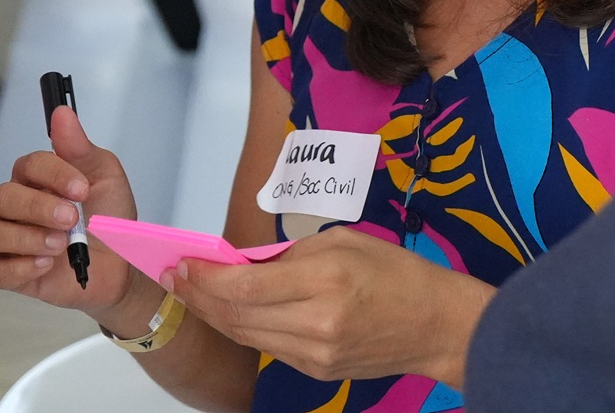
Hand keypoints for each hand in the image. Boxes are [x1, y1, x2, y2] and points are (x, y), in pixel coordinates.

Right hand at [0, 107, 153, 326]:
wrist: (121, 266)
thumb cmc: (109, 218)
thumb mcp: (105, 176)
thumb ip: (80, 147)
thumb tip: (62, 113)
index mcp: (36, 179)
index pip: (28, 165)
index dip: (53, 175)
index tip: (82, 188)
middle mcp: (17, 207)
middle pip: (3, 198)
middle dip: (38, 208)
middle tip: (71, 218)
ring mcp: (11, 240)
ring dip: (27, 238)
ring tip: (61, 244)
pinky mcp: (12, 273)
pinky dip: (20, 267)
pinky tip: (47, 264)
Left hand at [167, 225, 494, 385]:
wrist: (437, 326)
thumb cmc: (396, 272)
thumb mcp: (343, 242)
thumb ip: (289, 253)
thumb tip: (242, 262)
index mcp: (326, 280)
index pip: (246, 287)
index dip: (207, 278)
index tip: (183, 263)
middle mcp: (317, 323)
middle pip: (238, 316)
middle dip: (200, 296)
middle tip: (177, 275)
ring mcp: (316, 354)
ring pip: (247, 336)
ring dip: (215, 314)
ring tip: (193, 291)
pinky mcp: (318, 371)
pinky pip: (268, 348)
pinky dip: (244, 328)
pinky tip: (231, 310)